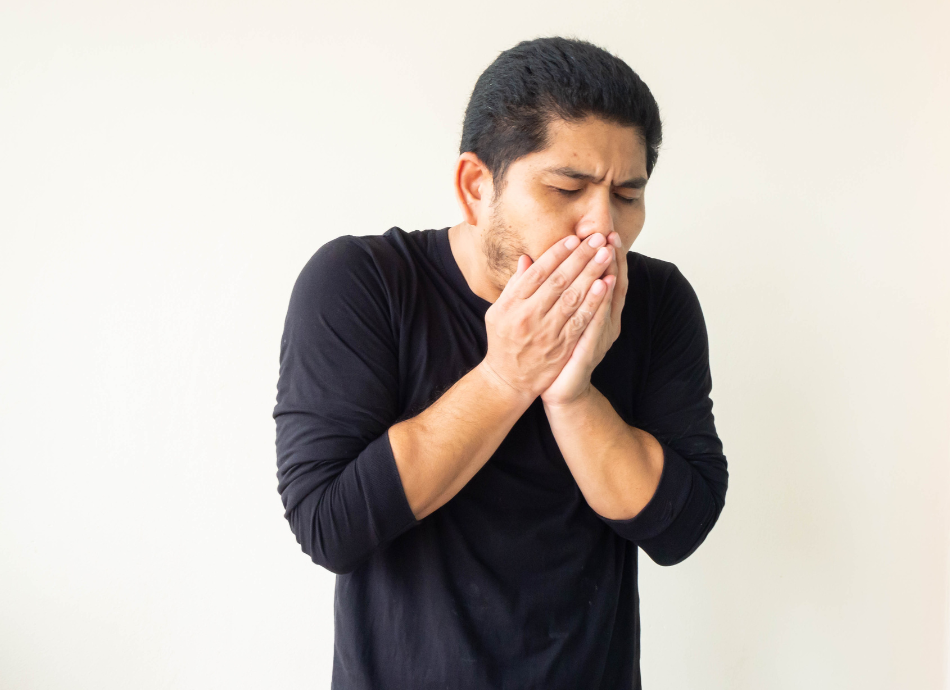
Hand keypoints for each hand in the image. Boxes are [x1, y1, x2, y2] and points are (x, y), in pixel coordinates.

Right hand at [481, 231, 616, 401]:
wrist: (508, 380)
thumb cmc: (503, 341)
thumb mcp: (498, 312)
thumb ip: (514, 286)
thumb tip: (526, 259)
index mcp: (512, 304)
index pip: (538, 272)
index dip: (557, 253)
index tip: (573, 238)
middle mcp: (529, 316)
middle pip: (559, 280)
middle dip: (580, 257)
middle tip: (597, 238)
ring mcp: (547, 332)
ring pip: (573, 297)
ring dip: (591, 273)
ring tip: (605, 254)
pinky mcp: (562, 346)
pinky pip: (581, 320)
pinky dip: (594, 301)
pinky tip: (605, 285)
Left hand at [540, 231, 627, 406]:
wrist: (561, 391)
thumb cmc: (558, 353)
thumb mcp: (556, 319)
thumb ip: (552, 294)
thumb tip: (532, 263)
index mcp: (597, 313)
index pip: (605, 279)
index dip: (607, 258)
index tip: (606, 234)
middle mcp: (604, 323)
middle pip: (611, 286)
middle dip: (611, 260)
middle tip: (611, 236)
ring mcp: (600, 336)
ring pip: (606, 301)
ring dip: (609, 275)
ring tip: (610, 253)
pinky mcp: (591, 350)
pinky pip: (597, 322)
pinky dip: (600, 303)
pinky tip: (602, 286)